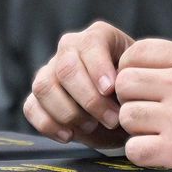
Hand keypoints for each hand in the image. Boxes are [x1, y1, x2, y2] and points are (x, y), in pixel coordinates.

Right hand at [26, 21, 134, 147]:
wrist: (127, 109)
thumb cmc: (136, 91)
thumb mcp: (141, 81)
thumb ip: (131, 80)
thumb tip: (115, 89)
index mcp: (98, 36)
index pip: (90, 43)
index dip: (98, 68)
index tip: (111, 90)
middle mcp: (70, 48)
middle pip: (65, 67)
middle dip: (89, 98)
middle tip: (111, 119)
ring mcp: (50, 70)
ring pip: (43, 86)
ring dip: (68, 112)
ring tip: (92, 126)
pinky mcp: (38, 96)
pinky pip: (31, 107)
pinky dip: (49, 124)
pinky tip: (69, 134)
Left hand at [114, 40, 171, 171]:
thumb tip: (149, 69)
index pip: (137, 52)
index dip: (130, 70)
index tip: (140, 87)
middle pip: (124, 83)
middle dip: (130, 100)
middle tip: (148, 113)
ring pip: (126, 116)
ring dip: (137, 129)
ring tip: (159, 134)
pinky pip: (135, 149)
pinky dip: (143, 154)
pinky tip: (162, 153)